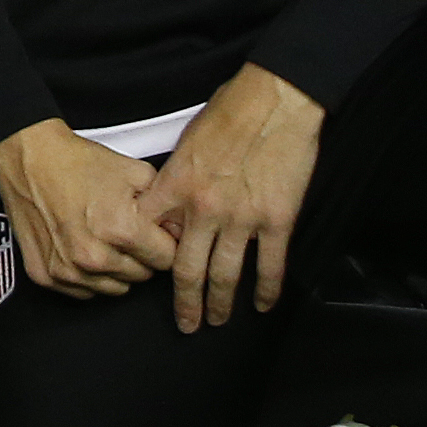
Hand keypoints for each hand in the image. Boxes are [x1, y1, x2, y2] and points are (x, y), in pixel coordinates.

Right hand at [0, 122, 180, 299]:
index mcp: (121, 230)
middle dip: (141, 257)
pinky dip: (88, 277)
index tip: (157, 237)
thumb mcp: (134, 171)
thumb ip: (164, 205)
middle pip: (142, 277)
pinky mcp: (47, 276)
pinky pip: (84, 292)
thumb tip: (179, 227)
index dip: (164, 245)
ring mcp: (68, 269)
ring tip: (105, 241)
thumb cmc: (75, 163)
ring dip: (116, 270)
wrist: (29, 159)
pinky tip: (84, 250)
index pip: (167, 260)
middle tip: (128, 234)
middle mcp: (94, 256)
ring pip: (115, 289)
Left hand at [143, 64, 326, 332]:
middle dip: (185, 302)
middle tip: (185, 324)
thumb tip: (167, 208)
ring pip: (226, 275)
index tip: (150, 280)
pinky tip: (263, 306)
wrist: (275, 101)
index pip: (152, 236)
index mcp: (176, 187)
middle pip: (187, 269)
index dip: (149, 262)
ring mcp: (242, 218)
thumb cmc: (228, 113)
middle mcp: (204, 209)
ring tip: (217, 322)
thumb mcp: (185, 145)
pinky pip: (270, 265)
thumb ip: (174, 181)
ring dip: (221, 304)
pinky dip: (267, 290)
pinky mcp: (277, 220)